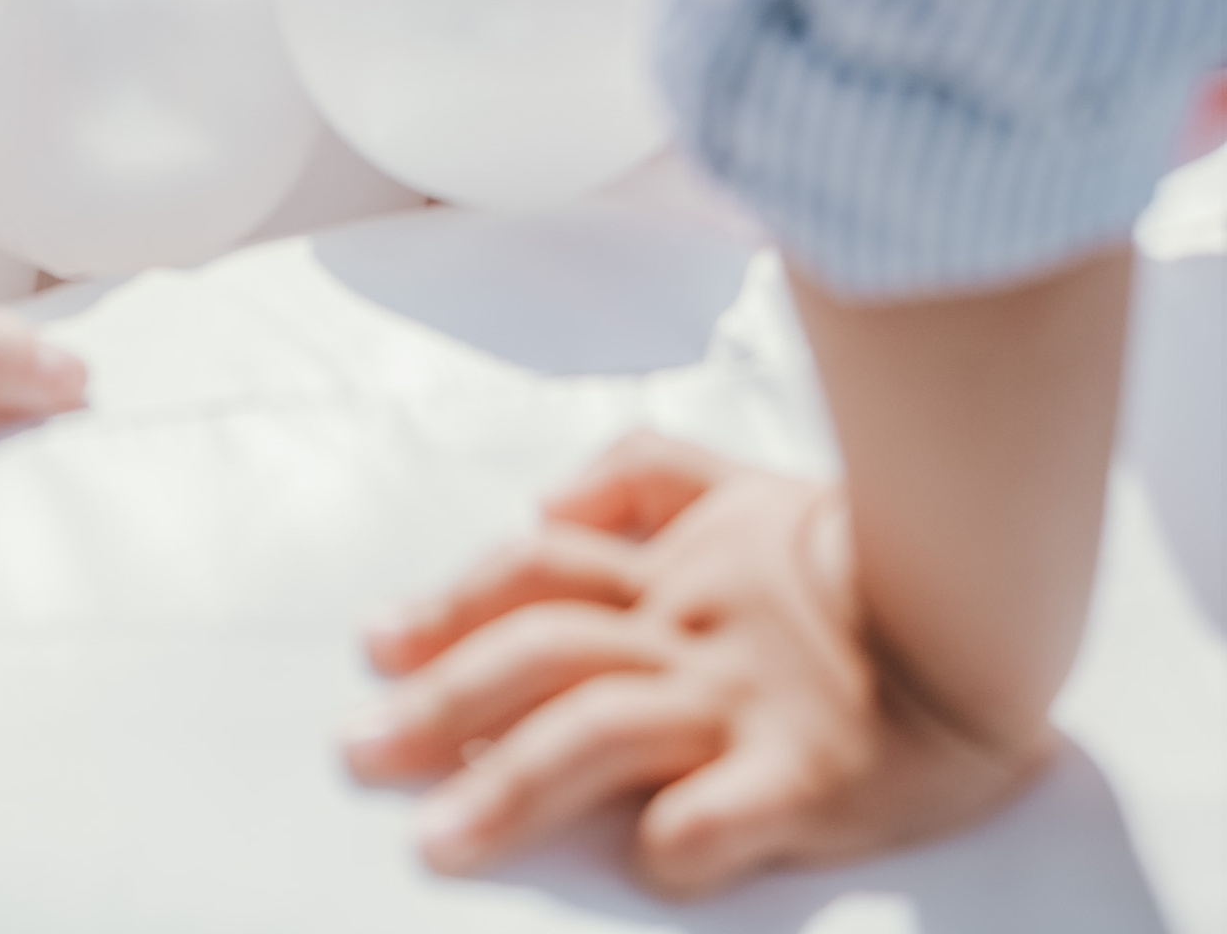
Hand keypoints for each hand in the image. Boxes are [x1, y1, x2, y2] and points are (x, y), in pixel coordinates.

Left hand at [350, 432, 1054, 894]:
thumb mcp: (744, 480)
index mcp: (672, 571)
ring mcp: (742, 707)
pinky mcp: (808, 780)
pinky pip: (722, 818)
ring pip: (598, 733)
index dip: (446, 603)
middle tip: (356, 754)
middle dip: (437, 705)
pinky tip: (639, 865)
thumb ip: (641, 475)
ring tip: (436, 844)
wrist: (984, 601)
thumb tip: (542, 502)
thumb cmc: (858, 551)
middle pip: (539, 654)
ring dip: (509, 789)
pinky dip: (673, 842)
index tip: (374, 648)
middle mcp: (688, 634)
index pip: (531, 573)